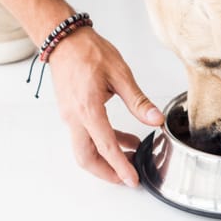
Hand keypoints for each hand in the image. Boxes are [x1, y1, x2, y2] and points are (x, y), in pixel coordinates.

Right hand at [50, 27, 164, 185]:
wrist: (65, 40)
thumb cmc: (89, 52)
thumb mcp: (120, 74)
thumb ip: (138, 101)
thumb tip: (156, 120)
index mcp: (88, 109)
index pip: (105, 146)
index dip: (120, 166)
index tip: (131, 180)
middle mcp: (75, 117)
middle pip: (86, 158)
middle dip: (106, 173)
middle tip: (127, 178)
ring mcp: (70, 116)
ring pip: (84, 149)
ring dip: (106, 158)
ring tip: (131, 157)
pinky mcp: (71, 113)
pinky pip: (85, 135)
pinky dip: (103, 143)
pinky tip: (124, 139)